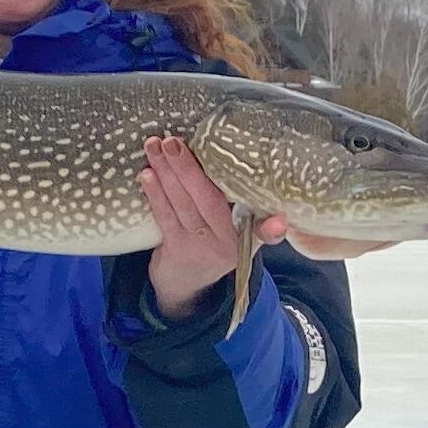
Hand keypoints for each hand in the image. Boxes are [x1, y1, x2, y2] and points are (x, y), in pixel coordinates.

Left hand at [140, 135, 283, 321]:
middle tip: (172, 141)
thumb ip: (253, 214)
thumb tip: (267, 192)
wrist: (186, 285)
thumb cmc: (215, 243)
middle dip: (188, 168)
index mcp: (247, 237)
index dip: (270, 228)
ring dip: (167, 173)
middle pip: (209, 201)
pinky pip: (166, 217)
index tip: (280, 222)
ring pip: (183, 205)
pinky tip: (147, 175)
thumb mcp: (241, 235)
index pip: (260, 229)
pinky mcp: (175, 249)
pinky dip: (156, 194)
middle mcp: (225, 243)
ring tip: (154, 146)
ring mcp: (199, 247)